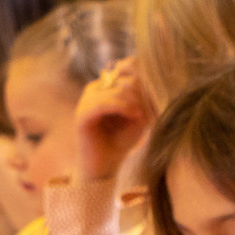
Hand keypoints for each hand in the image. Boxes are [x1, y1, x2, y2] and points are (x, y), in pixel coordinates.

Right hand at [75, 56, 151, 184]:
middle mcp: (93, 90)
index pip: (127, 69)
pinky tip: (135, 116)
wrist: (104, 166)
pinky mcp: (81, 116)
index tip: (153, 102)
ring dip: (132, 102)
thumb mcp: (138, 115)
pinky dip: (122, 108)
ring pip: (114, 90)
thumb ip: (141, 97)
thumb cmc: (122, 141)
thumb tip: (144, 80)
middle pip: (123, 78)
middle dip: (139, 93)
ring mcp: (85, 102)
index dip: (144, 82)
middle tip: (147, 111)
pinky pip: (102, 104)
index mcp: (105, 86)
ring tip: (141, 115)